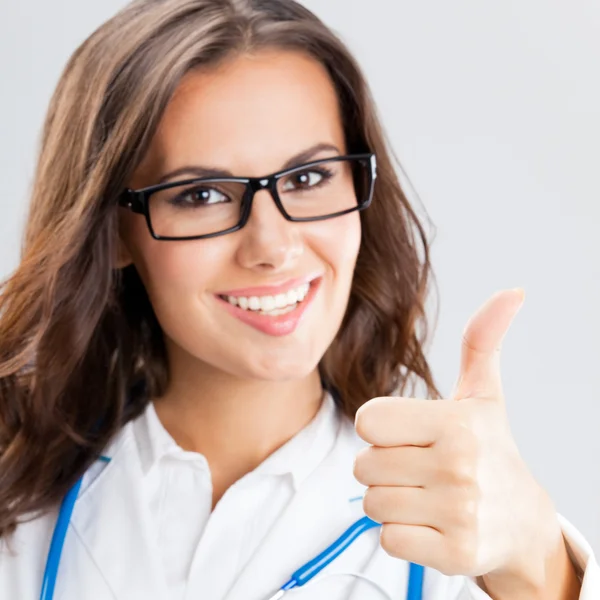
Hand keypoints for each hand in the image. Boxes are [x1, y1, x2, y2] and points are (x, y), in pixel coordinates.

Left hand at [353, 289, 561, 583]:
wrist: (521, 522)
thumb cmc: (490, 451)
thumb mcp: (483, 395)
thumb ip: (483, 341)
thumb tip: (512, 292)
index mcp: (456, 422)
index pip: (366, 421)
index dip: (380, 428)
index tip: (409, 434)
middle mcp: (459, 467)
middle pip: (363, 464)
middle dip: (383, 466)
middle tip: (420, 468)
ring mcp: (458, 514)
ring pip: (371, 503)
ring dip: (390, 500)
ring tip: (426, 495)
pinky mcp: (454, 555)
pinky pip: (387, 538)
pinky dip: (400, 532)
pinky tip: (430, 523)